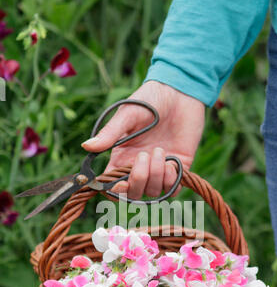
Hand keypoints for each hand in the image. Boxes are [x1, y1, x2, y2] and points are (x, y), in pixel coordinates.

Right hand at [81, 81, 204, 198]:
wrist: (180, 92)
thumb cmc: (150, 100)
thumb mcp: (128, 115)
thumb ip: (110, 134)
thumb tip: (86, 146)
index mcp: (122, 158)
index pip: (112, 186)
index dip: (114, 191)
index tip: (120, 182)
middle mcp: (139, 168)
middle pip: (133, 194)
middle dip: (138, 180)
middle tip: (144, 155)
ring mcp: (158, 170)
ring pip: (153, 192)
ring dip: (156, 175)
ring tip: (160, 151)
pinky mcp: (178, 168)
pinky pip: (172, 189)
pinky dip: (171, 180)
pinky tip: (170, 162)